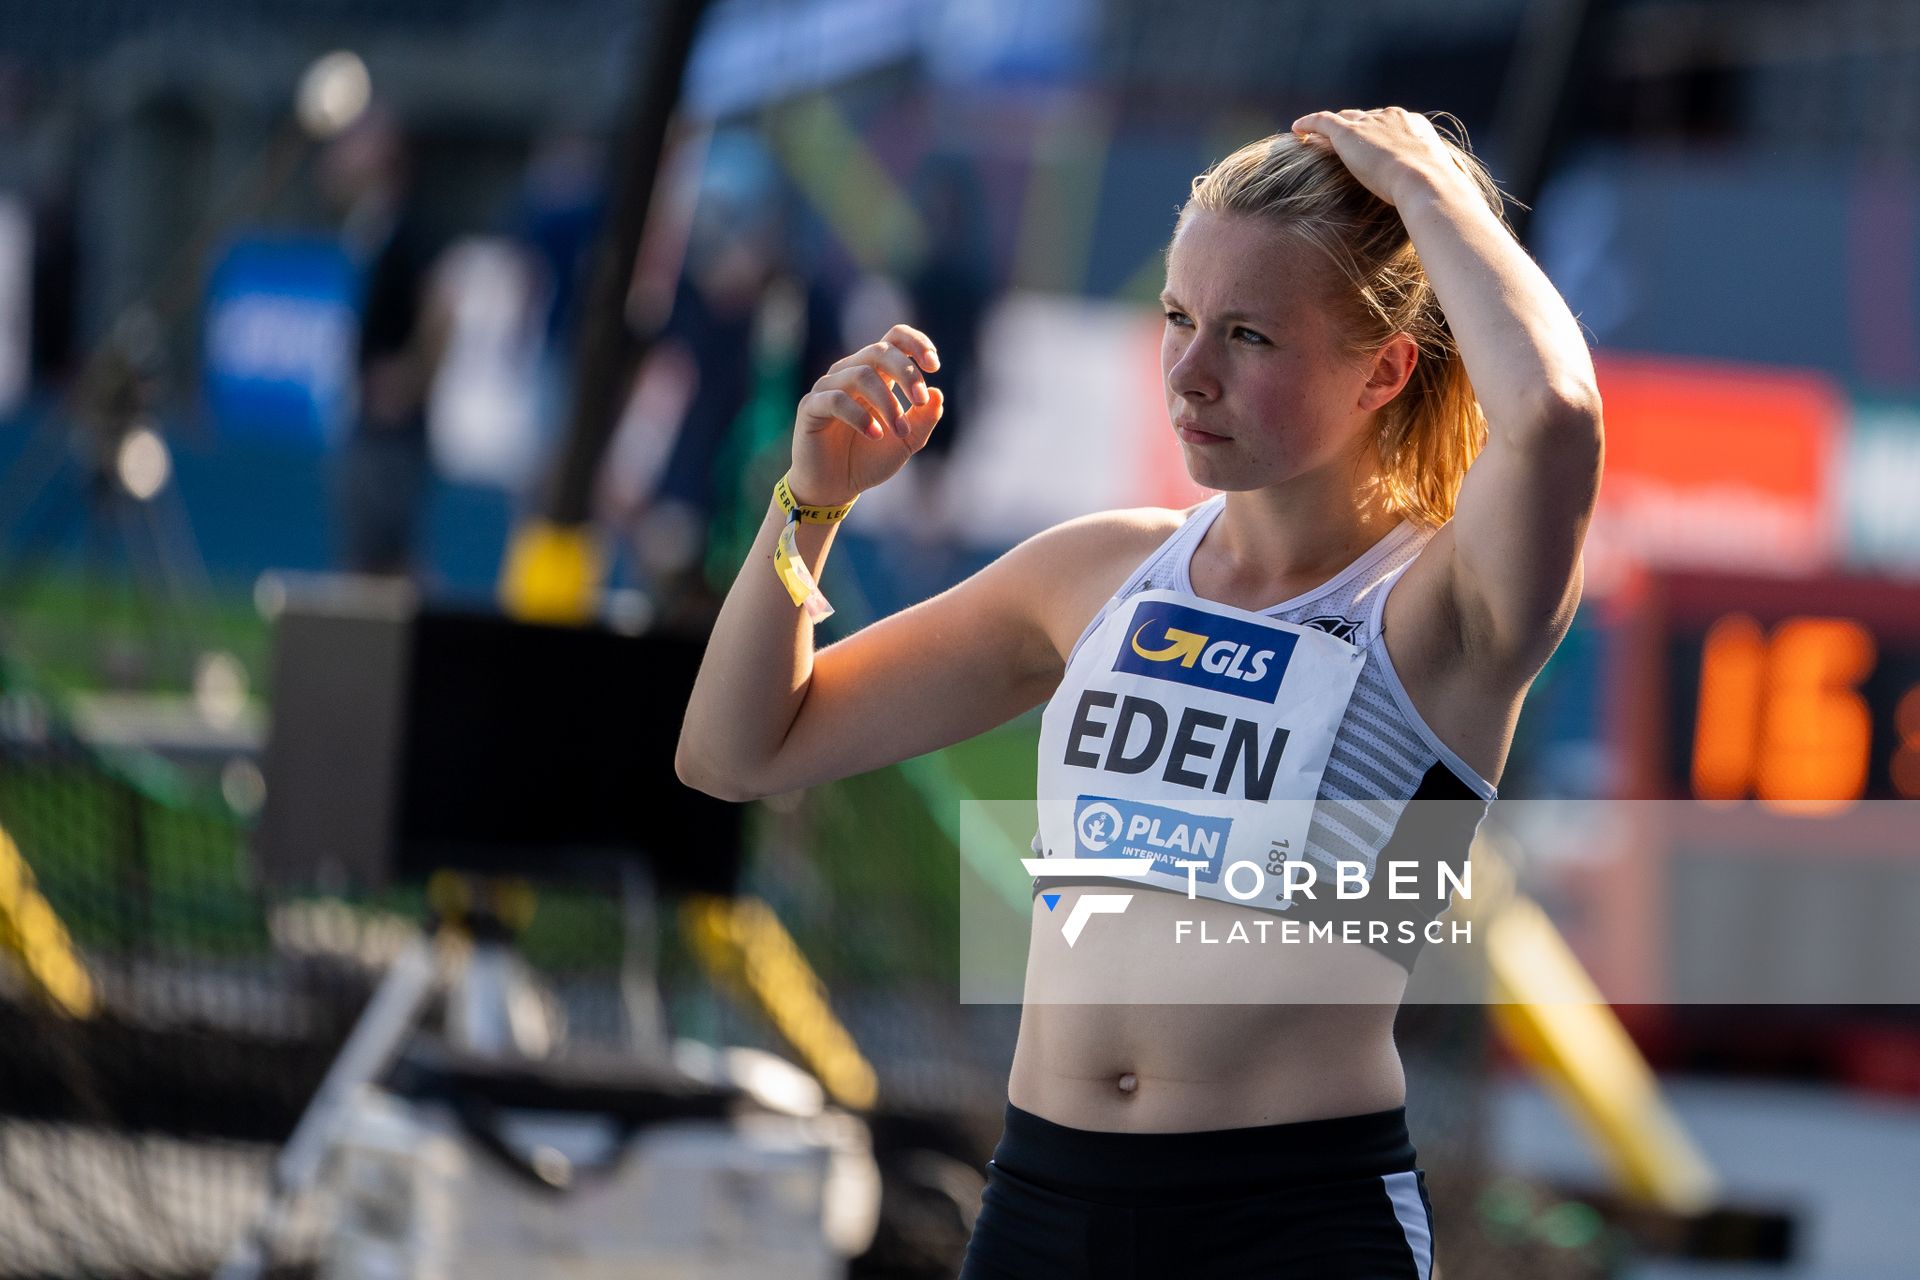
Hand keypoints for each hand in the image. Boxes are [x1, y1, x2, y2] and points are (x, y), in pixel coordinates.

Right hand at [789, 324, 944, 506]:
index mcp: (875, 374)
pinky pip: (836, 400)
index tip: (935, 365)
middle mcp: (850, 373)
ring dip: (888, 403)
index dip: (915, 343)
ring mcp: (828, 387)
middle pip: (880, 352)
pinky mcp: (811, 407)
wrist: (835, 488)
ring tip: (899, 431)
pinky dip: (861, 416)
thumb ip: (924, 419)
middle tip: (920, 400)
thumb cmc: (868, 460)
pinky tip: (875, 435)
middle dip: (907, 373)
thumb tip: (936, 393)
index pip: (894, 339)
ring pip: (862, 375)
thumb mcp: (906, 441)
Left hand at [1288, 107, 1475, 208]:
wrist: (1426, 182)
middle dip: (1354, 127)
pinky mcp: (1349, 132)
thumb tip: (1448, 207)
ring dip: (1331, 128)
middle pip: (1367, 118)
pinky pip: (1322, 121)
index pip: (1391, 124)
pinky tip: (1296, 129)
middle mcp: (1393, 117)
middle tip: (1340, 142)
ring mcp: (1370, 123)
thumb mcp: (1439, 189)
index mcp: (1416, 126)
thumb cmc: (1438, 192)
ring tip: (1314, 137)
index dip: (1378, 133)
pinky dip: (1309, 123)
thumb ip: (1434, 189)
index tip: (1370, 144)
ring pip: (1344, 120)